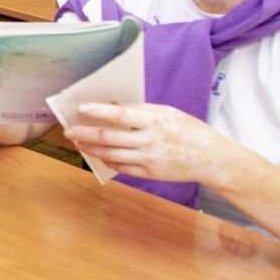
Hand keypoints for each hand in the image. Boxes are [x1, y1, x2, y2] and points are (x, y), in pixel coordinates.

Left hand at [64, 102, 231, 186]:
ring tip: (79, 143)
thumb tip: (113, 105)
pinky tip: (98, 155)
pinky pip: (122, 167)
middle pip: (109, 137)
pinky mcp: (150, 173)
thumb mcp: (168, 112)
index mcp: (154, 121)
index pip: (119, 115)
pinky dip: (107, 161)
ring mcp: (149, 159)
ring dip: (91, 149)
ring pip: (111, 154)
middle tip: (68, 131)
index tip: (80, 109)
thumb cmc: (189, 130)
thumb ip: (139, 109)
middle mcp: (149, 140)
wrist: (211, 158)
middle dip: (85, 133)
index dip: (97, 111)